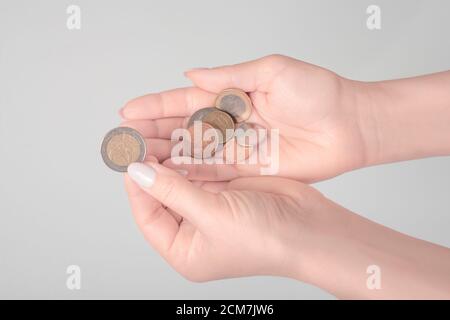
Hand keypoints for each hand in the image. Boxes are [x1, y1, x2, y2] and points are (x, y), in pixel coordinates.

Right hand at [120, 54, 370, 181]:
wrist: (350, 126)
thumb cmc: (318, 92)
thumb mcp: (272, 72)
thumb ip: (230, 78)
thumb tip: (191, 75)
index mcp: (234, 93)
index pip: (185, 100)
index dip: (156, 105)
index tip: (128, 111)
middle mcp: (232, 121)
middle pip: (184, 128)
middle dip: (154, 133)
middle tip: (126, 140)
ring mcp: (239, 146)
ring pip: (195, 152)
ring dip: (167, 155)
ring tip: (138, 159)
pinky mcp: (250, 168)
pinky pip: (215, 172)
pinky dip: (191, 174)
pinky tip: (168, 176)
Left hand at [124, 160, 449, 297]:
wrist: (309, 228)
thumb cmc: (264, 238)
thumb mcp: (210, 216)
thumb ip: (172, 192)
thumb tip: (137, 171)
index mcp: (184, 248)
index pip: (147, 214)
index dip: (137, 185)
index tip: (130, 155)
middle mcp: (194, 229)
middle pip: (162, 194)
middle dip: (151, 167)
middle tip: (137, 138)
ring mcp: (210, 208)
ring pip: (180, 178)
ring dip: (169, 156)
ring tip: (155, 132)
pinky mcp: (226, 190)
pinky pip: (202, 169)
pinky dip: (191, 154)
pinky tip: (181, 137)